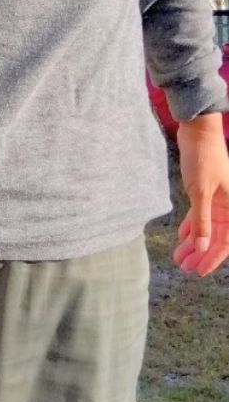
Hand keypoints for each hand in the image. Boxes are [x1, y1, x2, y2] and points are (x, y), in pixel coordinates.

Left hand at [173, 114, 228, 276]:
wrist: (197, 131)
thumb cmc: (202, 158)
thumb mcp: (200, 192)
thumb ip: (202, 221)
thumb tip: (202, 248)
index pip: (224, 242)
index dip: (211, 258)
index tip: (198, 271)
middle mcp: (227, 205)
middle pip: (214, 237)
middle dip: (199, 253)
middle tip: (183, 266)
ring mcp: (215, 198)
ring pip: (205, 226)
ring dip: (192, 241)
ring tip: (178, 256)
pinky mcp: (204, 190)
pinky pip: (199, 213)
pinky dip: (191, 225)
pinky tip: (182, 235)